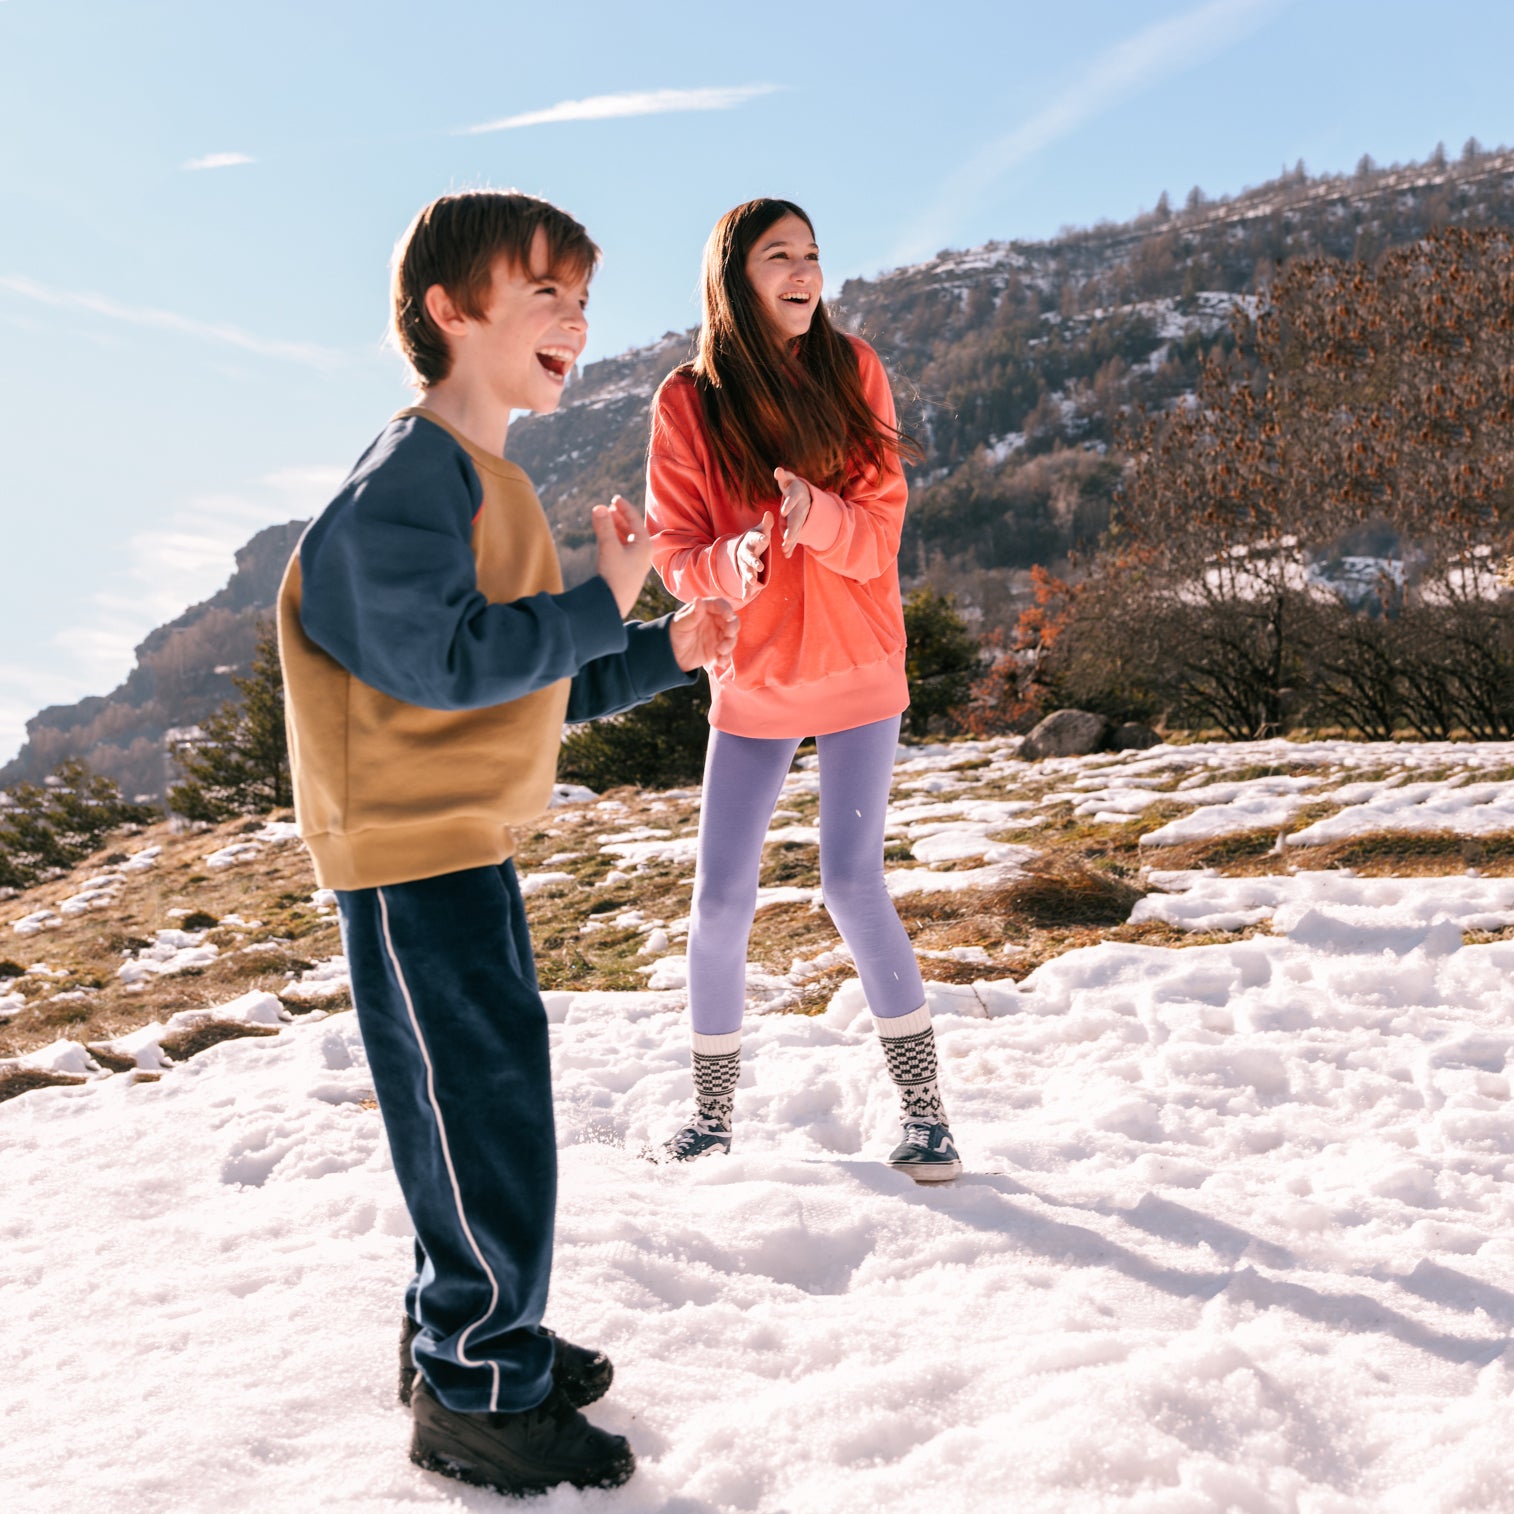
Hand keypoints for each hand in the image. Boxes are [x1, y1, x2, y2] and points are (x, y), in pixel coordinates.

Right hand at [592, 494, 653, 616]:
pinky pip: (623, 548)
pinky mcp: (628, 570)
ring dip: (616, 527)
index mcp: (644, 545)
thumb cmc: (614, 576)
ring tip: (606, 517)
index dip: (624, 507)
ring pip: (627, 538)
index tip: (615, 498)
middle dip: (620, 516)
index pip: (635, 520)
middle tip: (610, 506)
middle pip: (633, 528)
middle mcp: (643, 553)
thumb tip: (599, 506)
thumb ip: (604, 526)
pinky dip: (614, 538)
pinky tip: (606, 536)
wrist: (614, 604)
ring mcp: (636, 562)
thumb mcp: (608, 548)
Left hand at [669, 597, 738, 673]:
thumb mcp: (681, 623)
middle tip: (728, 634)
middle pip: (731, 621)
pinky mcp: (717, 650)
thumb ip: (692, 614)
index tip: (728, 616)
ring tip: (719, 651)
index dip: (727, 609)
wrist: (670, 653)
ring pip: (731, 638)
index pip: (720, 605)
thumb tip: (698, 600)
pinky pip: (726, 653)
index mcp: (706, 610)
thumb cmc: (674, 632)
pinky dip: (725, 658)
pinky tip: (719, 662)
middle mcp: (715, 621)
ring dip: (729, 644)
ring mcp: (718, 636)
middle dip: (733, 627)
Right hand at [736, 510, 773, 593]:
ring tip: (752, 583)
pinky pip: (745, 583)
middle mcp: (746, 554)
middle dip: (754, 562)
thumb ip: (766, 524)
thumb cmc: (755, 539)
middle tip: (760, 567)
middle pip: (749, 558)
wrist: (743, 548)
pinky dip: (745, 590)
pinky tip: (745, 598)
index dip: (760, 538)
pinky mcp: (746, 574)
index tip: (765, 538)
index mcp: (751, 542)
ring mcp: (745, 565)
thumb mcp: (760, 531)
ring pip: (746, 571)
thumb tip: (769, 513)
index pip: (756, 539)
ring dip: (749, 577)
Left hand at [774, 468, 811, 557]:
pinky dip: (791, 545)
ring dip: (792, 540)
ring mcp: (800, 519)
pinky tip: (786, 554)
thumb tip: (778, 470)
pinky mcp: (798, 526)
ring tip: (785, 549)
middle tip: (787, 538)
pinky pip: (795, 537)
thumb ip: (783, 476)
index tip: (783, 511)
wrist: (805, 495)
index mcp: (797, 497)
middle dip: (792, 529)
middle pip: (797, 520)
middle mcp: (800, 509)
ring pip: (797, 531)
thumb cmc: (793, 486)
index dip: (788, 505)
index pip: (792, 501)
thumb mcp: (788, 480)